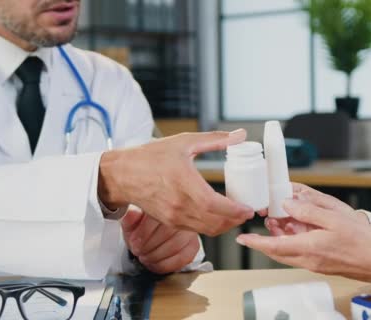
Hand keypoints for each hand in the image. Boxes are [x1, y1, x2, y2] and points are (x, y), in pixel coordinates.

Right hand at [98, 129, 253, 235]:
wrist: (122, 174)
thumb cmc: (150, 156)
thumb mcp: (184, 142)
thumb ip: (215, 139)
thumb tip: (240, 135)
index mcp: (184, 184)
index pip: (215, 206)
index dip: (235, 211)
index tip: (248, 208)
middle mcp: (179, 205)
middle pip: (215, 223)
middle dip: (235, 220)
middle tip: (246, 212)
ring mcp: (173, 217)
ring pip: (207, 230)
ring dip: (224, 225)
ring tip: (235, 214)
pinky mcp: (169, 222)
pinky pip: (196, 230)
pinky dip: (210, 226)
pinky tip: (217, 215)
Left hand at [122, 209, 200, 273]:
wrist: (149, 237)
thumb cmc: (142, 228)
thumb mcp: (131, 221)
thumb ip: (130, 218)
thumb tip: (132, 214)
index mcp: (166, 203)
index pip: (159, 216)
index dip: (144, 232)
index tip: (134, 242)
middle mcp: (182, 213)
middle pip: (168, 231)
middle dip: (148, 246)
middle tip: (138, 251)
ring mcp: (190, 230)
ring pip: (176, 245)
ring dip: (156, 256)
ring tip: (145, 257)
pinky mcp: (194, 245)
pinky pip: (184, 257)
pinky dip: (166, 264)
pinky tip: (155, 263)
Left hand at [238, 186, 370, 284]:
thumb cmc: (362, 241)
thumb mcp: (335, 217)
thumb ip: (308, 211)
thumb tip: (288, 205)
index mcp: (309, 248)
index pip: (274, 247)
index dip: (256, 242)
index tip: (242, 238)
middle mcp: (308, 260)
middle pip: (278, 250)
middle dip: (267, 236)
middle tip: (265, 220)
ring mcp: (314, 264)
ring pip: (288, 251)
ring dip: (281, 237)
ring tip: (281, 219)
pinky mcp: (321, 264)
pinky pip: (300, 253)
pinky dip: (294, 240)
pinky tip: (299, 227)